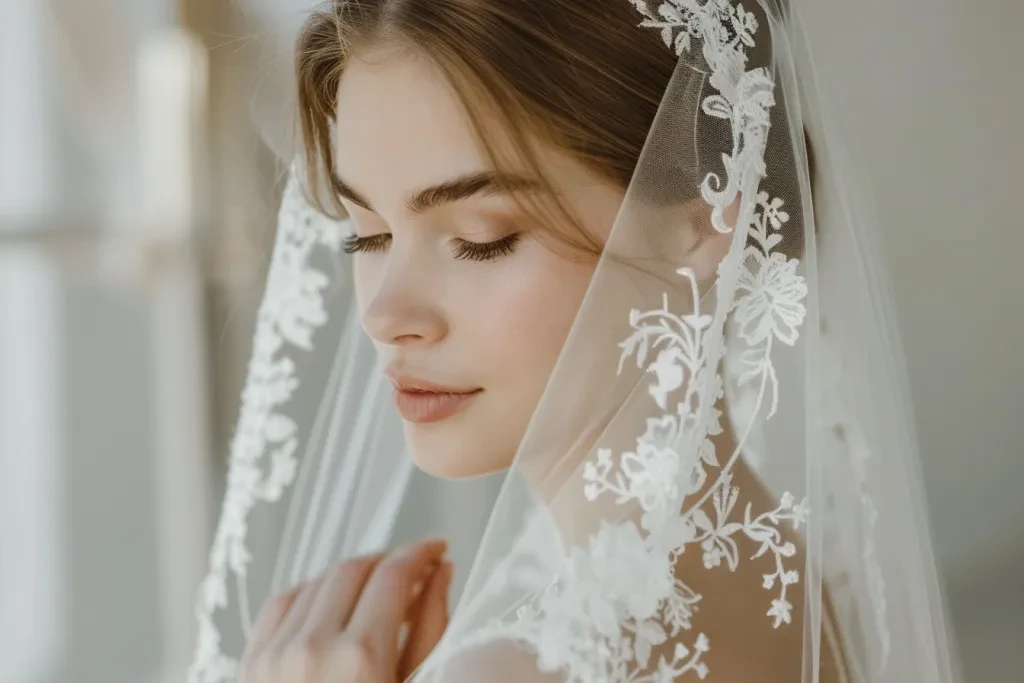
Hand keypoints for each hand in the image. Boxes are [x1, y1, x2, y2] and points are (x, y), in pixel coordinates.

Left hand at [239, 538, 451, 682]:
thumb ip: (430, 628)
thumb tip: (441, 572)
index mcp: (361, 658)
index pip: (394, 574)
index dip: (421, 552)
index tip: (438, 548)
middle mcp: (312, 648)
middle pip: (355, 568)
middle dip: (389, 559)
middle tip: (415, 566)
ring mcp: (273, 654)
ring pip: (318, 580)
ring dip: (353, 575)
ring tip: (379, 589)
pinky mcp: (250, 664)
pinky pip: (282, 602)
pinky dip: (313, 592)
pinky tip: (335, 603)